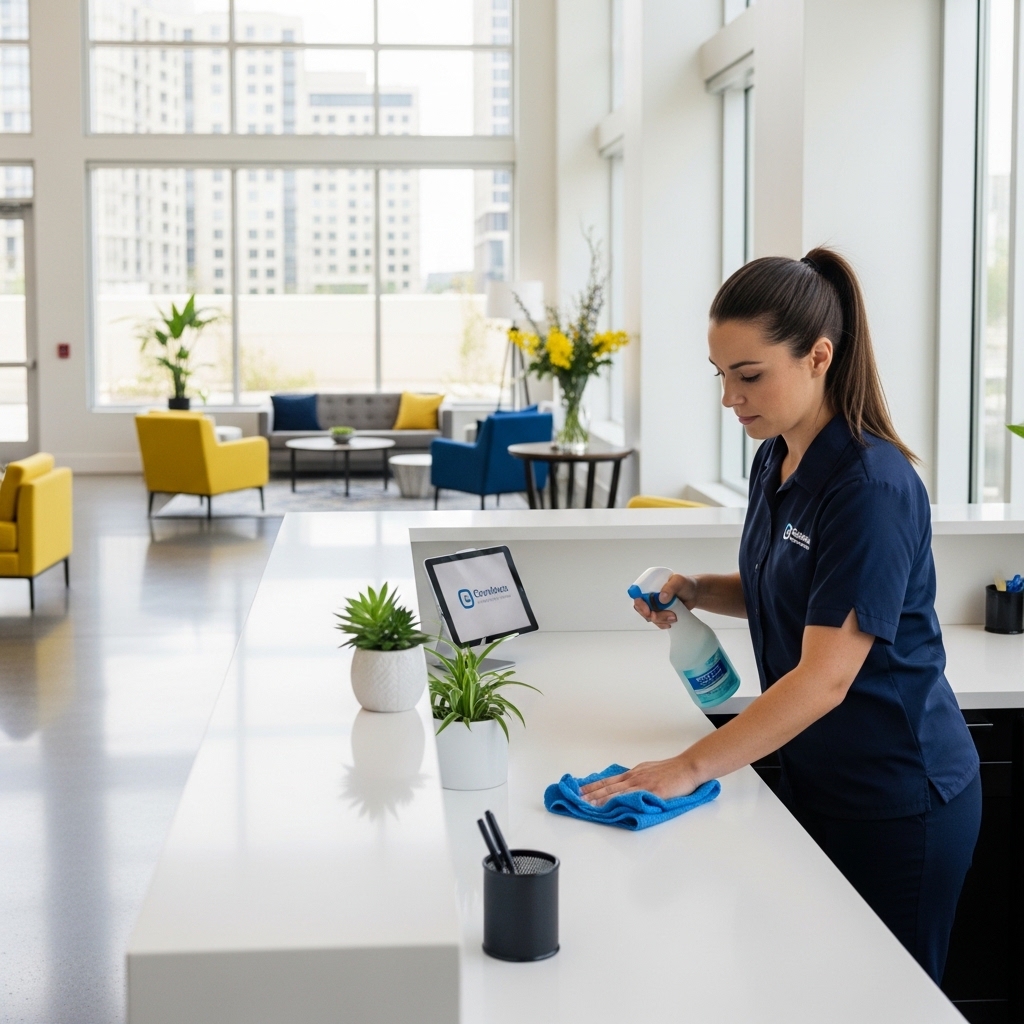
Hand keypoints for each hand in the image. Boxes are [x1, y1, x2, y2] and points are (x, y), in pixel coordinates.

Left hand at [580, 756, 701, 805]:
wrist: (688, 768)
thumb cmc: (672, 771)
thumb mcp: (649, 771)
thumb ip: (637, 779)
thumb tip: (625, 786)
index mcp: (633, 774)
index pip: (608, 781)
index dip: (593, 786)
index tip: (579, 791)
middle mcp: (634, 778)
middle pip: (608, 787)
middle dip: (591, 794)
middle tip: (576, 800)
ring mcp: (643, 785)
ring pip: (617, 792)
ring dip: (600, 799)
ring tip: (587, 805)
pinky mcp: (653, 793)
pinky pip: (634, 798)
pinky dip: (620, 802)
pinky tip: (612, 807)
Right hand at [632, 573, 698, 629]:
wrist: (694, 594)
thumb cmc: (685, 584)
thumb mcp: (679, 581)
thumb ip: (670, 588)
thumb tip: (661, 598)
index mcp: (650, 584)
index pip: (636, 593)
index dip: (639, 603)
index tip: (648, 611)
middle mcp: (649, 595)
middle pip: (641, 608)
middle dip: (651, 615)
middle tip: (666, 616)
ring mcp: (653, 605)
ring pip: (649, 617)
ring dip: (660, 620)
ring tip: (674, 617)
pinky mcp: (660, 613)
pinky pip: (656, 622)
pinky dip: (663, 624)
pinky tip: (671, 622)